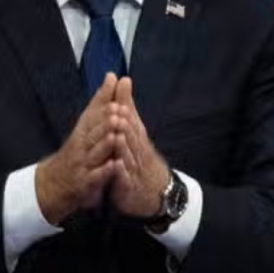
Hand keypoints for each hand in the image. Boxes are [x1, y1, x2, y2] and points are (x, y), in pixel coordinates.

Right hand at [34, 73, 119, 223]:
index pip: (92, 113)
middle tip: (117, 109)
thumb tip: (112, 76)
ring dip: (104, 144)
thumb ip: (100, 103)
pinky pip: (94, 177)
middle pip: (92, 131)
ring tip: (115, 135)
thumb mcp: (85, 125)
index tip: (113, 89)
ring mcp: (81, 165)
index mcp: (82, 131)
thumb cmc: (75, 152)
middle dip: (104, 120)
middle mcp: (80, 146)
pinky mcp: (84, 184)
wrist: (50, 185)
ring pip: (93, 153)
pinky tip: (114, 165)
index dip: (103, 102)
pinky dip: (103, 172)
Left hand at [105, 77, 170, 218]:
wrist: (158, 193)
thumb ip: (127, 107)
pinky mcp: (129, 187)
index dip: (126, 110)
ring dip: (123, 146)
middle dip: (125, 124)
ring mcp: (135, 169)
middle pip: (132, 137)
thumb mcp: (135, 131)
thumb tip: (123, 79)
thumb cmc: (141, 157)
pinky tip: (116, 165)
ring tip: (117, 135)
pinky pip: (125, 179)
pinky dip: (121, 173)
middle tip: (117, 111)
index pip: (132, 121)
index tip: (118, 98)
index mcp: (137, 138)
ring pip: (129, 156)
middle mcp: (138, 152)